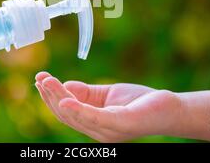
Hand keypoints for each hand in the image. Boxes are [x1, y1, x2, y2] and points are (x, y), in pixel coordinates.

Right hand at [35, 72, 181, 141]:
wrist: (170, 108)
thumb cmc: (139, 102)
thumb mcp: (106, 94)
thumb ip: (85, 92)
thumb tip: (63, 86)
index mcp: (93, 124)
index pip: (66, 112)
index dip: (50, 97)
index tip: (39, 79)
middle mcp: (98, 132)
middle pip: (66, 115)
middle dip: (50, 96)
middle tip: (39, 78)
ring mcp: (109, 131)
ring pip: (76, 116)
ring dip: (58, 98)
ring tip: (46, 81)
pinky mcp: (121, 125)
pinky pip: (95, 118)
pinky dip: (78, 109)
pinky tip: (66, 99)